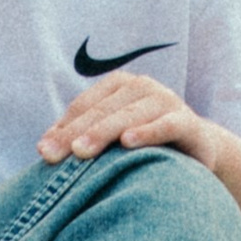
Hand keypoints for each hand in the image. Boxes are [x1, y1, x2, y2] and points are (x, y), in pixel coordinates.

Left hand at [38, 71, 221, 170]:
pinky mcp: (188, 121)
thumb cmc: (145, 142)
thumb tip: (43, 148)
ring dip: (104, 133)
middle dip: (76, 134)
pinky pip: (166, 125)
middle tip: (55, 155)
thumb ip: (83, 135)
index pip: (85, 106)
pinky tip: (128, 142)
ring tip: (82, 151)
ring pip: (129, 116)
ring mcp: (166, 100)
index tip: (43, 151)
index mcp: (119, 85)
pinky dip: (147, 132)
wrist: (197, 148)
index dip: (63, 128)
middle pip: (102, 111)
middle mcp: (142, 86)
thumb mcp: (114, 135)